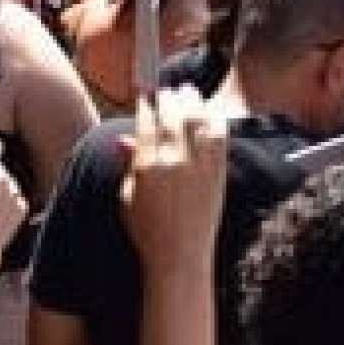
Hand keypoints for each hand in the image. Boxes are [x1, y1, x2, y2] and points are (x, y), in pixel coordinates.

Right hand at [118, 88, 227, 276]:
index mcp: (148, 167)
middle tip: (167, 90)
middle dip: (169, 99)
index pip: (148, 124)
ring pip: (197, 121)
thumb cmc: (147, 230)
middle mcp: (175, 162)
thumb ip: (129, 166)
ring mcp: (199, 166)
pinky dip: (214, 120)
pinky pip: (219, 138)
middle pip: (173, 117)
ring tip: (188, 92)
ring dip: (193, 102)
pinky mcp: (218, 173)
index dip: (147, 106)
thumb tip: (124, 139)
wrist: (180, 254)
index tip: (146, 94)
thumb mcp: (127, 198)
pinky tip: (210, 112)